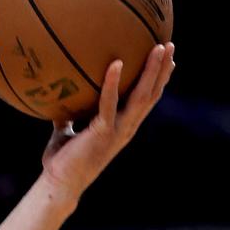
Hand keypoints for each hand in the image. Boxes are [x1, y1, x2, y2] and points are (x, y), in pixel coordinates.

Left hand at [40, 42, 175, 205]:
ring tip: (159, 48)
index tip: (168, 60)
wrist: (59, 185)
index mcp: (122, 126)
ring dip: (152, 71)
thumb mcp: (65, 132)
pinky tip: (116, 63)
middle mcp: (126, 127)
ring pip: (142, 96)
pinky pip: (109, 103)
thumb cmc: (62, 161)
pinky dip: (112, 82)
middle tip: (170, 44)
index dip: (159, 80)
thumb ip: (68, 117)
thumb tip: (58, 99)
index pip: (146, 100)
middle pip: (152, 94)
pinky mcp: (103, 133)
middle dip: (163, 69)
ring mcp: (118, 130)